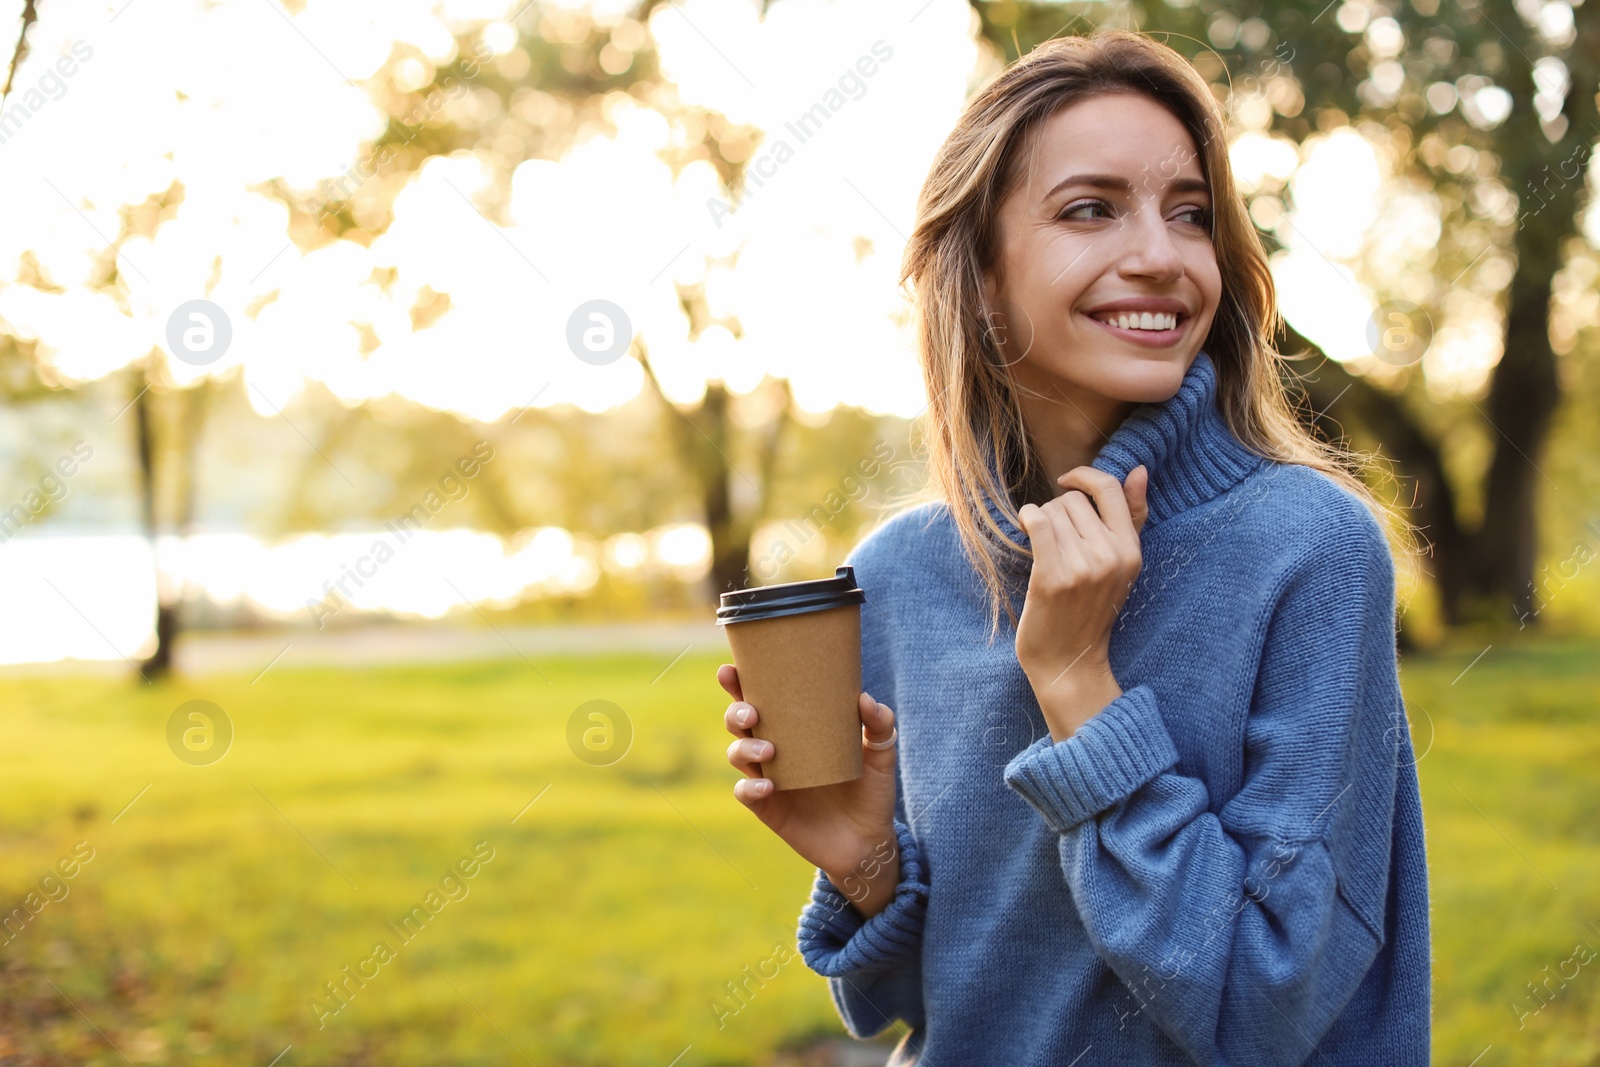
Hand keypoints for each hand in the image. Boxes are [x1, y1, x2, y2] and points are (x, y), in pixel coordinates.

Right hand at [719, 664, 901, 917]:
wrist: (870, 842)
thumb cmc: (871, 792)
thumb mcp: (882, 756)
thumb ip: (880, 725)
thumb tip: (864, 699)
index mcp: (796, 730)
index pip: (763, 699)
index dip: (740, 683)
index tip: (731, 669)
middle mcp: (776, 750)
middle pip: (739, 723)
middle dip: (735, 712)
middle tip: (752, 712)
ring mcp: (770, 778)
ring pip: (738, 754)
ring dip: (744, 747)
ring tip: (770, 750)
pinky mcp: (770, 809)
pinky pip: (746, 793)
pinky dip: (750, 787)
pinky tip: (767, 785)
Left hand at [1014, 464, 1148, 739]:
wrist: (1068, 661)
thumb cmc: (1089, 610)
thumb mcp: (1120, 564)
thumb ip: (1132, 517)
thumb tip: (1139, 470)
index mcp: (1131, 551)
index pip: (1110, 489)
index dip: (1084, 476)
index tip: (1067, 481)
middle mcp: (1111, 556)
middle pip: (1073, 500)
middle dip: (1057, 511)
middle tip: (1054, 539)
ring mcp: (1083, 567)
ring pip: (1052, 511)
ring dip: (1040, 521)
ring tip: (1044, 549)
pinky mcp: (1054, 576)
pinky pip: (1037, 522)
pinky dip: (1027, 518)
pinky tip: (1025, 529)